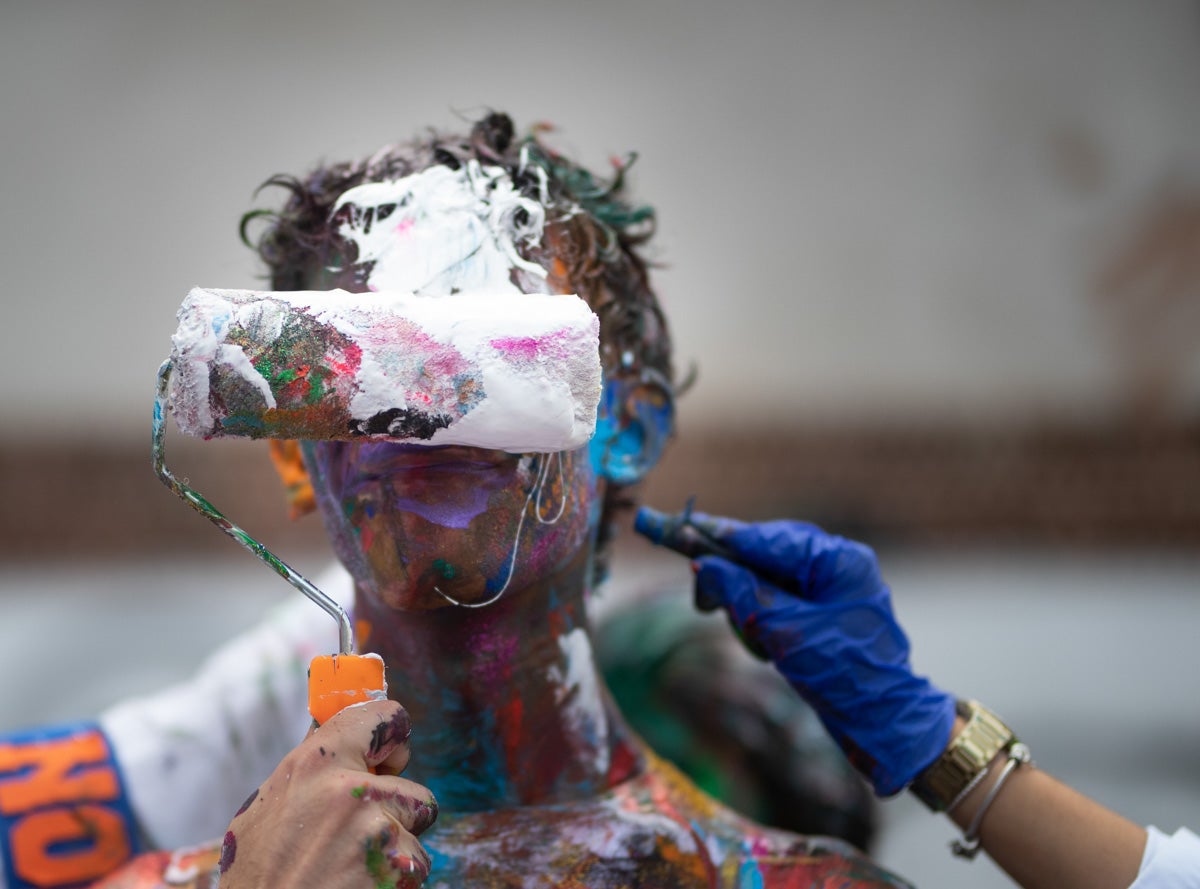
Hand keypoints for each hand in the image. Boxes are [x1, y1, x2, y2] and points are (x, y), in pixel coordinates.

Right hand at [218, 700, 436, 887]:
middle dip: (396, 811)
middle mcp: (351, 791)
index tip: (388, 759)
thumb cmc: (260, 877)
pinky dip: (396, 878)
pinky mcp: (399, 868)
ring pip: (418, 827)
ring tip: (351, 866)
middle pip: (412, 787)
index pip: (385, 717)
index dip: (392, 739)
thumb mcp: (265, 811)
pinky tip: (359, 887)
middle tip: (361, 836)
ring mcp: (379, 831)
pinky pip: (417, 864)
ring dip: (396, 847)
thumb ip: (308, 769)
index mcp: (316, 764)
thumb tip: (331, 726)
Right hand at [684, 516, 954, 795]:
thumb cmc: (845, 675)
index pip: (768, 538)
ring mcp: (833, 589)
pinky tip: (766, 646)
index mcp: (838, 559)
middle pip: (767, 555)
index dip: (722, 538)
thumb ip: (744, 593)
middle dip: (736, 577)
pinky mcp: (825, 612)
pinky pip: (781, 602)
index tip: (682, 531)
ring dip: (751, 605)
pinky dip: (765, 620)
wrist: (885, 723)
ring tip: (753, 639)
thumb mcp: (787, 631)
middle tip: (703, 598)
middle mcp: (838, 565)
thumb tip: (706, 566)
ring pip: (770, 580)